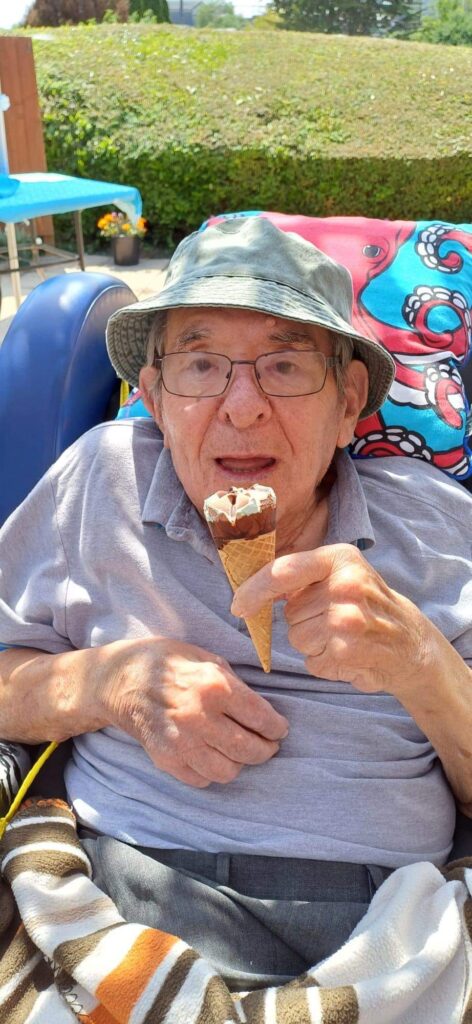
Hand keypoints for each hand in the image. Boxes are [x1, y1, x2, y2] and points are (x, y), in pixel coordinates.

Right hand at [96, 637, 288, 787]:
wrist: (119, 680)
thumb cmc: (165, 662)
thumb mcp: (205, 657)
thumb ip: (233, 682)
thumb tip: (260, 708)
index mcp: (214, 686)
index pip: (262, 718)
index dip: (277, 727)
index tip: (279, 729)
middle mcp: (200, 717)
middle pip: (250, 749)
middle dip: (266, 748)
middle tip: (267, 744)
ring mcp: (182, 743)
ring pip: (229, 771)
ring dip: (240, 762)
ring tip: (239, 750)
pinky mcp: (167, 760)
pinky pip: (203, 779)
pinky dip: (213, 770)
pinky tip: (213, 754)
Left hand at [232, 543, 430, 695]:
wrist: (411, 641)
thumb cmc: (365, 603)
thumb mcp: (339, 573)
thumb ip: (300, 576)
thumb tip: (248, 589)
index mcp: (340, 558)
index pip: (282, 572)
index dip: (253, 590)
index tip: (237, 606)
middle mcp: (346, 586)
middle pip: (290, 614)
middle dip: (305, 621)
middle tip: (336, 619)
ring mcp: (349, 621)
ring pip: (298, 639)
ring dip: (314, 644)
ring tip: (343, 637)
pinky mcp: (348, 652)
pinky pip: (312, 662)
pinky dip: (325, 663)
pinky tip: (349, 654)